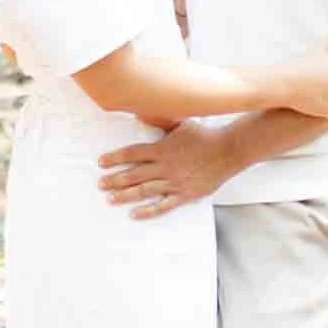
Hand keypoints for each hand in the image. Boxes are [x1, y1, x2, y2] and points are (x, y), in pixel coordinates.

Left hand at [99, 119, 241, 218]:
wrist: (227, 151)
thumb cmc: (204, 135)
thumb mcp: (180, 123)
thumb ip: (159, 120)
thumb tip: (139, 112)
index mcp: (162, 148)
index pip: (132, 153)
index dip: (115, 158)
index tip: (101, 162)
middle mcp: (165, 166)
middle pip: (134, 174)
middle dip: (114, 179)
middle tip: (100, 184)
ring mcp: (174, 182)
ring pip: (144, 191)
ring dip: (125, 195)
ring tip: (110, 199)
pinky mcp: (184, 194)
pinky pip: (163, 205)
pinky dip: (148, 211)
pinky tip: (134, 214)